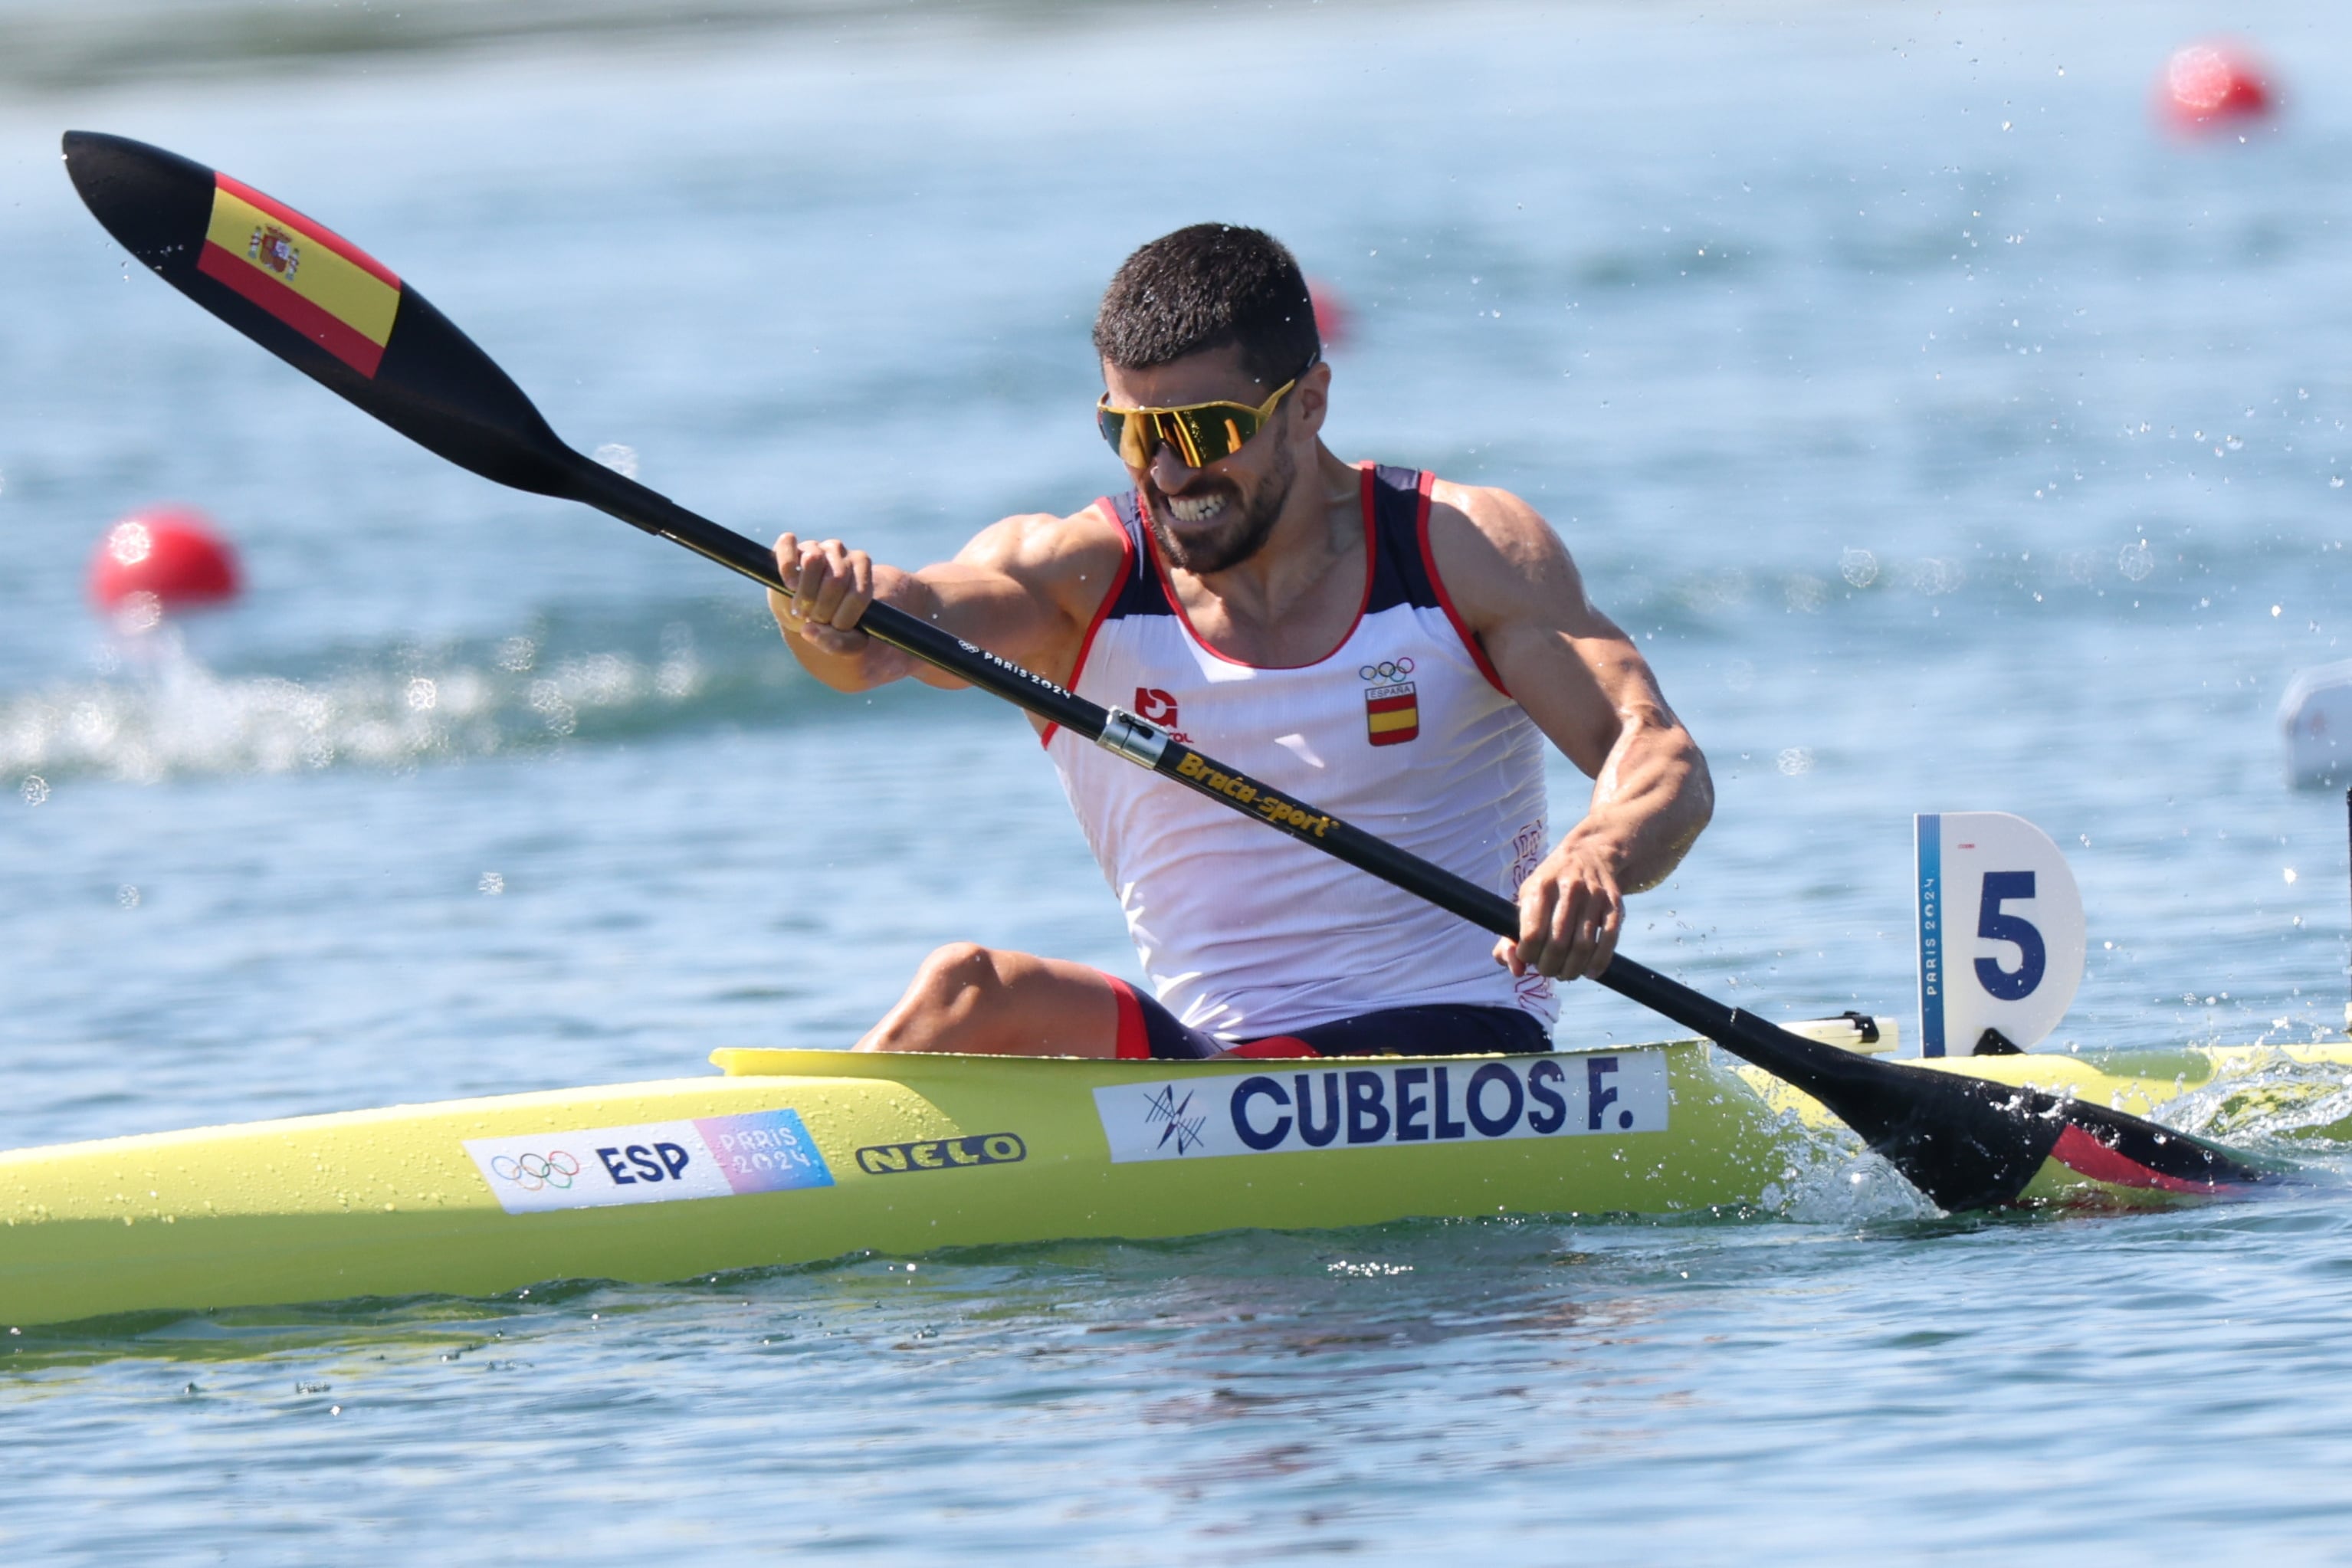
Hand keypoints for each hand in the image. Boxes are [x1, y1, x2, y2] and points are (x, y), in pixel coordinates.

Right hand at [770, 533, 874, 657]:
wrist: (804, 615)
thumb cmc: (830, 623)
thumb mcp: (844, 640)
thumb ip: (839, 643)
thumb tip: (809, 630)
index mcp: (861, 565)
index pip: (859, 592)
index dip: (845, 617)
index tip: (835, 627)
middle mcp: (839, 551)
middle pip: (836, 579)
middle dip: (824, 609)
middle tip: (816, 619)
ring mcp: (814, 546)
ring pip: (813, 560)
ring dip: (805, 594)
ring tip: (802, 608)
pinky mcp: (789, 546)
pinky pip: (787, 544)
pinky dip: (787, 568)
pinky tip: (790, 585)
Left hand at [1493, 837, 1622, 981]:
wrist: (1589, 854)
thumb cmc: (1550, 885)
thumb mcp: (1525, 899)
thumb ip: (1511, 936)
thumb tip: (1514, 968)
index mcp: (1541, 887)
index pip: (1532, 934)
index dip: (1528, 955)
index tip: (1528, 958)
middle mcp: (1569, 889)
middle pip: (1558, 944)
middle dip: (1550, 967)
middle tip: (1548, 970)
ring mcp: (1594, 897)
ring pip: (1583, 946)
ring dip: (1572, 969)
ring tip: (1565, 973)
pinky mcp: (1614, 905)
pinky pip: (1608, 941)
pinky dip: (1599, 963)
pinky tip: (1589, 972)